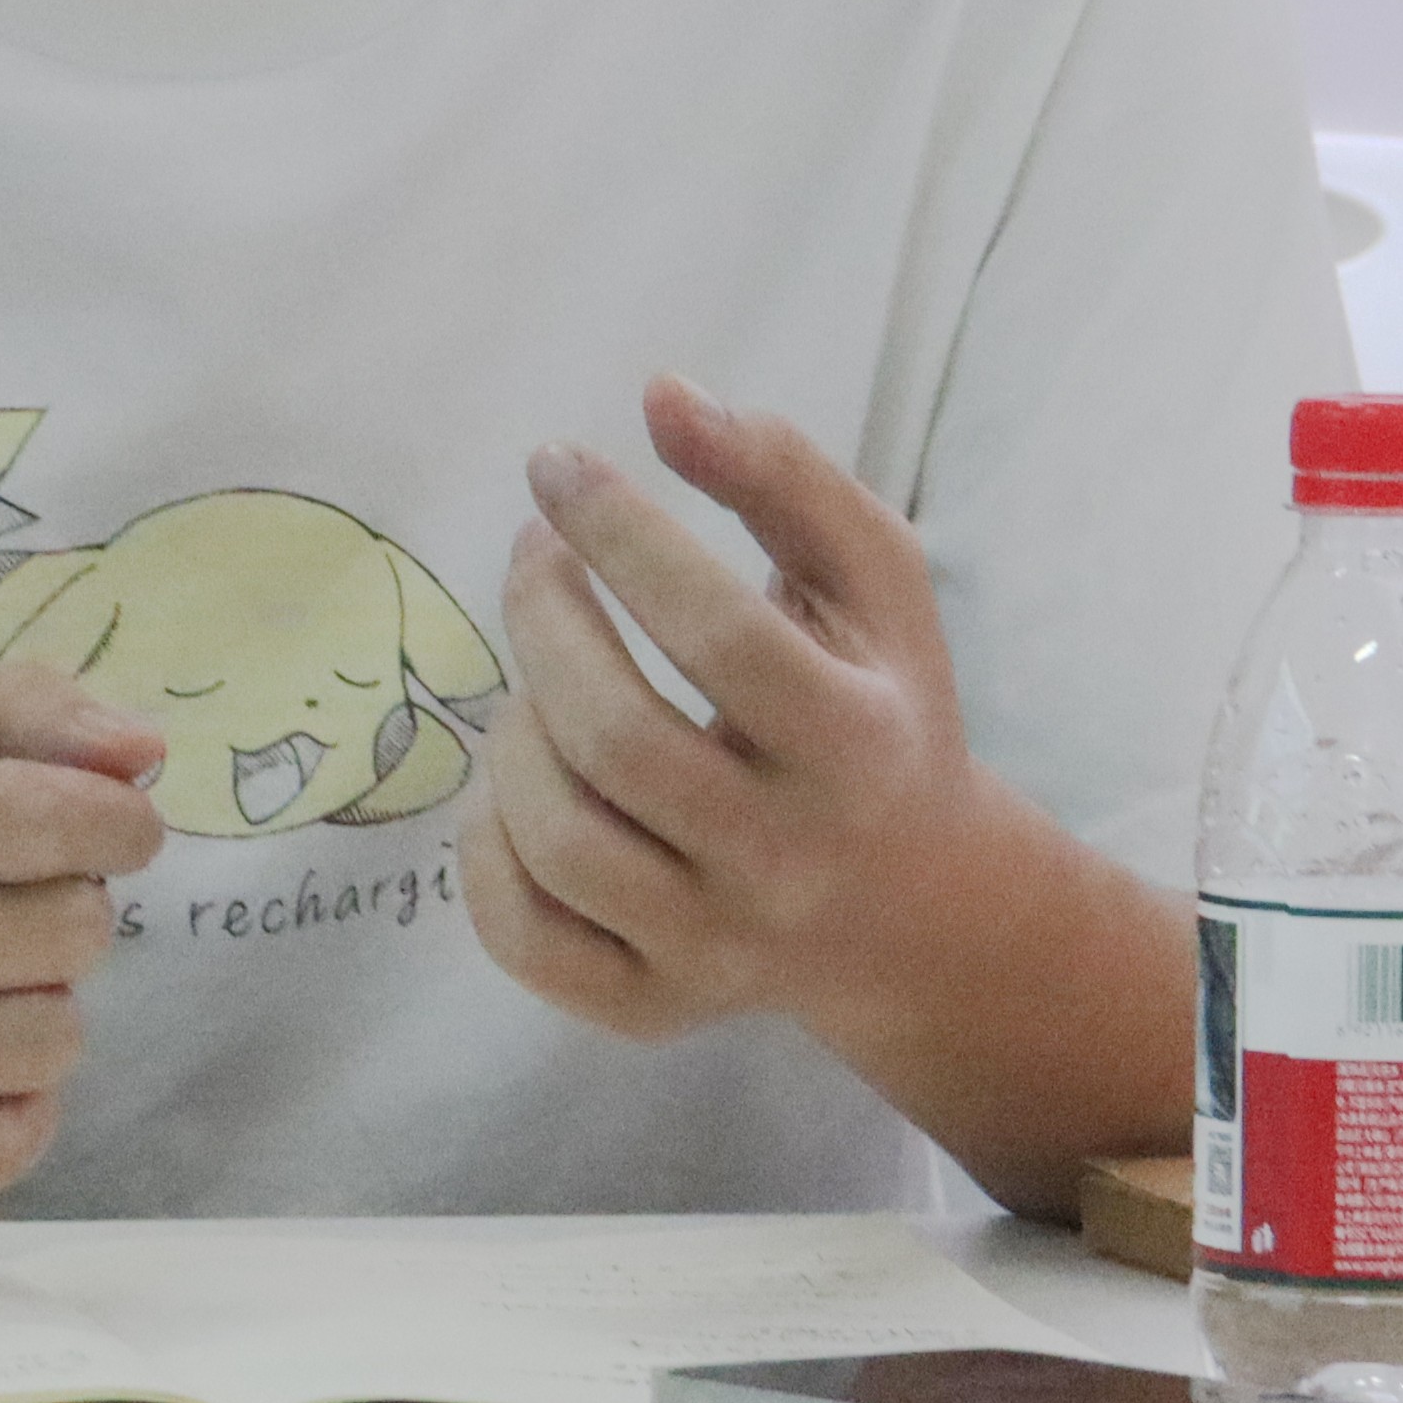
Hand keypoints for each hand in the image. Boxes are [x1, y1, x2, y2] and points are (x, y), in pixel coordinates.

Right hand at [0, 664, 169, 1234]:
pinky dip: (9, 1104)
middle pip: (65, 932)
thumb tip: (141, 751)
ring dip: (40, 1011)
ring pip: (52, 1040)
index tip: (121, 830)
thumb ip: (13, 708)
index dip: (113, 822)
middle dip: (63, 913)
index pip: (30, 816)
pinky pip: (13, 1143)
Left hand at [472, 375, 1011, 1055]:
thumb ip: (781, 474)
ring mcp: (716, 947)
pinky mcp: (653, 1007)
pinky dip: (487, 845)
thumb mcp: (874, 579)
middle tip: (535, 556)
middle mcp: (790, 860)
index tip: (554, 464)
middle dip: (542, 618)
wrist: (914, 908)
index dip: (617, 529)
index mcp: (858, 743)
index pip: (714, 629)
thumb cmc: (880, 706)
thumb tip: (660, 395)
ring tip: (540, 674)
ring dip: (514, 725)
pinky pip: (523, 934)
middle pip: (613, 738)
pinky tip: (519, 781)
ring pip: (558, 837)